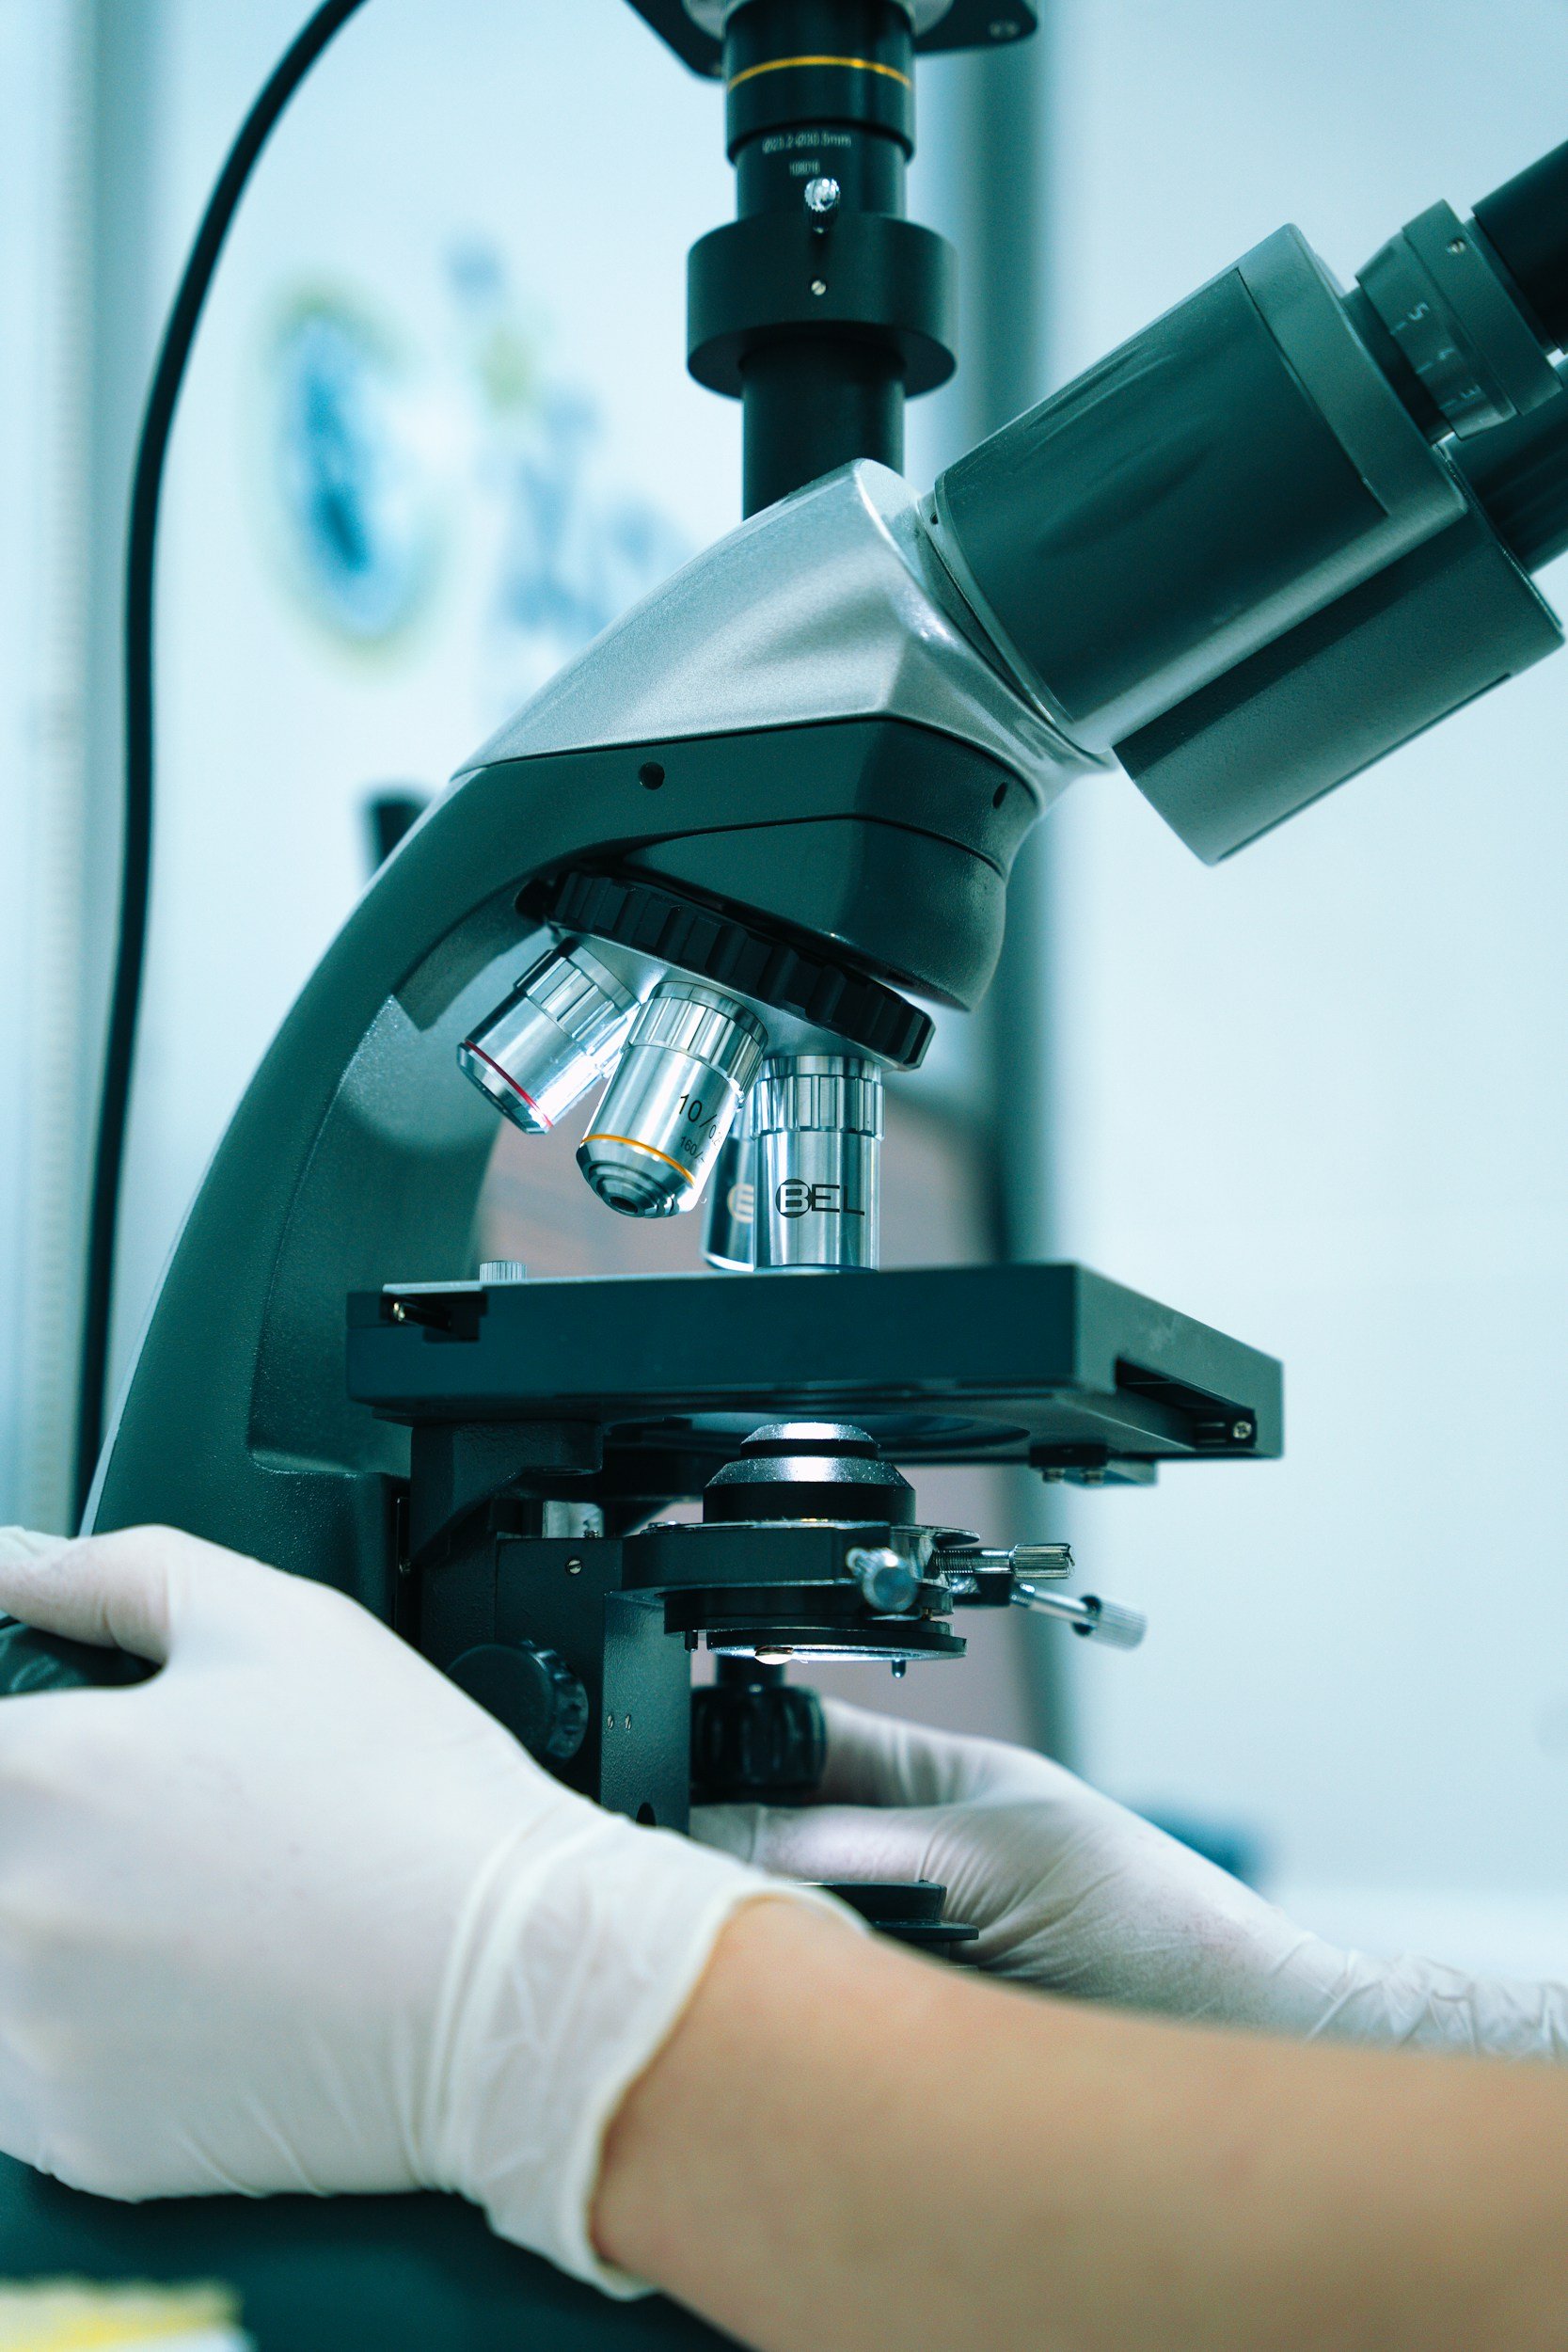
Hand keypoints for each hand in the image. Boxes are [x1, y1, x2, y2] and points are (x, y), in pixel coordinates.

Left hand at [0, 1526, 834, 2290]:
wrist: (515, 1985)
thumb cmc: (413, 1801)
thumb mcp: (278, 1621)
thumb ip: (117, 1577)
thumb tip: (19, 1569)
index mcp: (38, 1770)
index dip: (33, 1742)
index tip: (89, 1762)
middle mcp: (8, 1909)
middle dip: (44, 1837)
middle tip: (157, 1831)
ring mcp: (31, 2037)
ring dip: (44, 1936)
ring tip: (178, 1918)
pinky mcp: (75, 2139)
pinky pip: (20, 2081)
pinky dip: (74, 2041)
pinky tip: (185, 2000)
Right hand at [695, 1699, 1567, 2056]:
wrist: (1236, 2037)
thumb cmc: (1151, 1916)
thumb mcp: (995, 1851)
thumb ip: (859, 1840)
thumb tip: (730, 1836)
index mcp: (927, 1783)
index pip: (793, 1746)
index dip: (721, 1753)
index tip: (653, 1784)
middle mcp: (901, 1864)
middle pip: (772, 1850)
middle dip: (723, 1864)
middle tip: (675, 1892)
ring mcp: (901, 1949)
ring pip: (790, 1939)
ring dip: (761, 1949)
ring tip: (725, 1957)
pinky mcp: (910, 2032)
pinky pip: (826, 2017)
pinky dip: (798, 2022)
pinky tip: (779, 2023)